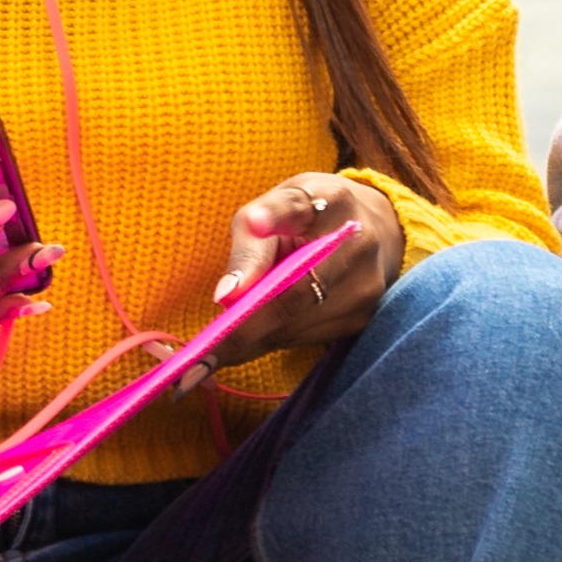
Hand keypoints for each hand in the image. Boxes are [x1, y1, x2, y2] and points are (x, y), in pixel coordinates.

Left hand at [208, 173, 401, 356]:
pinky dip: (271, 339)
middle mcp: (356, 242)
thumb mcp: (273, 209)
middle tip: (193, 362)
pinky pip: (304, 339)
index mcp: (330, 200)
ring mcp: (365, 285)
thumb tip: (227, 295)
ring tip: (206, 357)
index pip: (297, 206)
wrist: (368, 229)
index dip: (273, 216)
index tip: (251, 223)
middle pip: (293, 293)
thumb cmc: (306, 218)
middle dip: (241, 329)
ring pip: (294, 326)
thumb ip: (249, 244)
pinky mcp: (363, 318)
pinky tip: (248, 339)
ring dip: (250, 340)